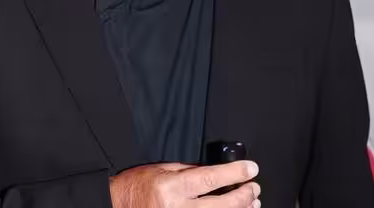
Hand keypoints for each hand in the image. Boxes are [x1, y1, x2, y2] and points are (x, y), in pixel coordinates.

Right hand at [109, 160, 259, 207]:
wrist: (118, 207)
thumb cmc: (137, 187)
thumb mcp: (161, 169)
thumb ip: (188, 170)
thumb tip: (215, 172)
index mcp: (171, 187)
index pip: (210, 178)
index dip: (234, 173)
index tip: (250, 168)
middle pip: (222, 205)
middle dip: (243, 195)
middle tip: (254, 187)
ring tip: (252, 203)